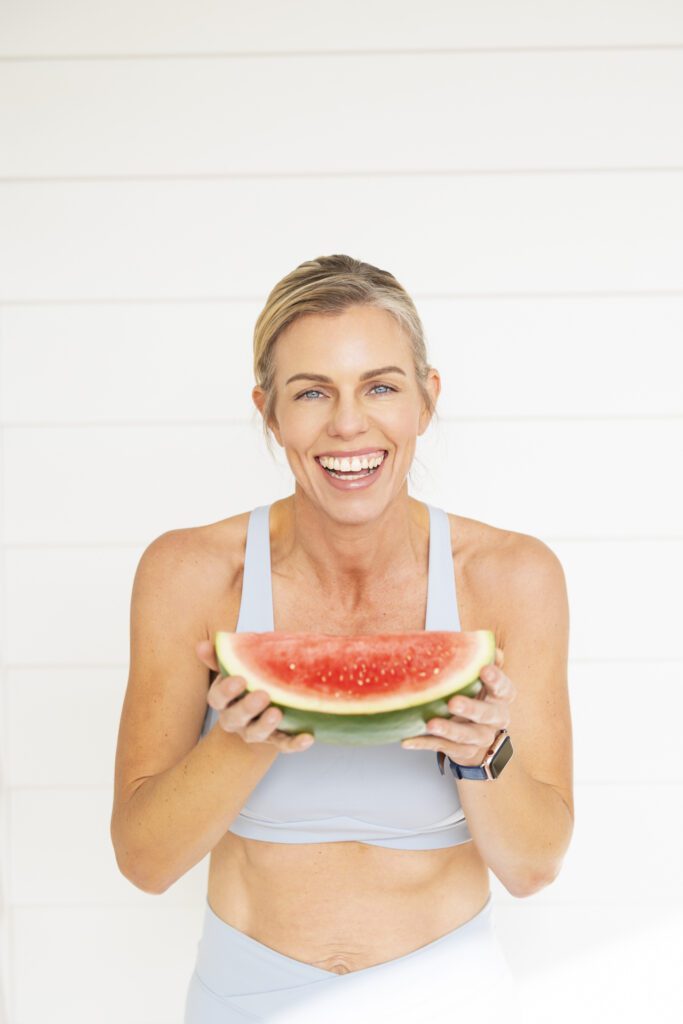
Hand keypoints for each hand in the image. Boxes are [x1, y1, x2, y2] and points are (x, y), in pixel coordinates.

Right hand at [196, 640, 314, 753]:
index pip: (217, 698)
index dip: (226, 691)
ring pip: (256, 734)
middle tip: (263, 695)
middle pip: (235, 718)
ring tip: (277, 713)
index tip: (240, 679)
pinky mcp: (276, 741)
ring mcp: (255, 732)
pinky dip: (295, 743)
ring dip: (266, 725)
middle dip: (247, 707)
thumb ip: (219, 657)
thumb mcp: (234, 669)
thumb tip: (201, 645)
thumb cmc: (247, 683)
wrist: (261, 711)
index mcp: (224, 700)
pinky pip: (284, 744)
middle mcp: (235, 719)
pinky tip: (307, 737)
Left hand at [400, 647, 514, 765]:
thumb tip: (482, 638)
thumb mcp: (480, 679)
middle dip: (471, 709)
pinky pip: (443, 748)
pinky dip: (424, 744)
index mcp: (500, 697)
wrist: (479, 736)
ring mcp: (480, 737)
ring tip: (430, 724)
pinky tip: (408, 739)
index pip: (504, 688)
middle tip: (453, 702)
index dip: (496, 680)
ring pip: (466, 736)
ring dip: (448, 730)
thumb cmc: (476, 697)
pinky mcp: (463, 752)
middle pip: (487, 715)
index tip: (484, 670)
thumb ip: (479, 659)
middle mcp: (495, 718)